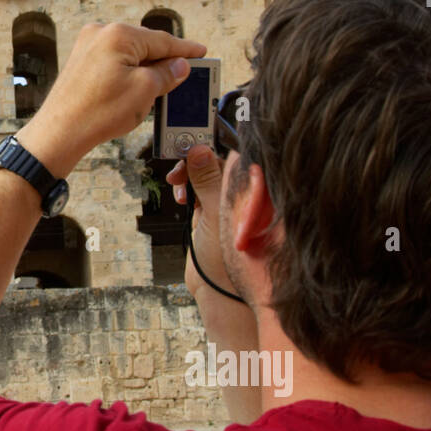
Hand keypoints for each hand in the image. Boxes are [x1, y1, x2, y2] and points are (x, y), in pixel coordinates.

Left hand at [20, 23, 205, 176]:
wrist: (60, 132)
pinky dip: (128, 72)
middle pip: (145, 45)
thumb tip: (179, 65)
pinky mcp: (80, 61)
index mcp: (119, 34)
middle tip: (186, 72)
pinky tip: (137, 86)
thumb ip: (166, 74)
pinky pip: (113, 61)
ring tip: (163, 84)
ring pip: (129, 54)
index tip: (201, 52)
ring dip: (146, 67)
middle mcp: (100, 33)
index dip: (185, 49)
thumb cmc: (98, 112)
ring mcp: (87, 46)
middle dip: (165, 60)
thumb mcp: (145, 91)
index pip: (162, 40)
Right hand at [166, 144, 233, 298]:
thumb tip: (199, 150)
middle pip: (217, 160)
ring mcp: (225, 202)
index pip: (236, 153)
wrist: (217, 290)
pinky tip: (180, 197)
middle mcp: (242, 192)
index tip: (192, 140)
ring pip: (204, 174)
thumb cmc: (229, 257)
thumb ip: (208, 180)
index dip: (214, 144)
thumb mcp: (216, 213)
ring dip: (187, 174)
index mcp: (253, 189)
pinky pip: (197, 189)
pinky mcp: (210, 212)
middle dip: (195, 159)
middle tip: (178, 165)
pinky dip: (186, 188)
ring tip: (177, 184)